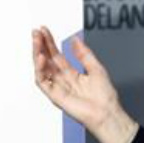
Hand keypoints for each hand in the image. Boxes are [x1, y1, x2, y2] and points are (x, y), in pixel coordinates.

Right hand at [31, 25, 137, 142]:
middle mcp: (62, 80)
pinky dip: (39, 70)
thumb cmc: (104, 96)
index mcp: (71, 74)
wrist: (107, 113)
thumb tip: (74, 39)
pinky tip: (42, 58)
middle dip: (40, 45)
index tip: (44, 30)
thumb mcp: (96, 68)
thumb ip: (84, 54)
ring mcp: (57, 87)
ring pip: (41, 69)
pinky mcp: (54, 96)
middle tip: (36, 32)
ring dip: (37, 54)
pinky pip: (42, 82)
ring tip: (36, 41)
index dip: (49, 42)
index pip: (56, 55)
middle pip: (46, 60)